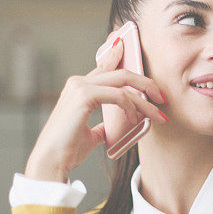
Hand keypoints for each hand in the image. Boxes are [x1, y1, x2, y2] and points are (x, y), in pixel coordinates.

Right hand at [24, 38, 166, 181]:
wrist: (52, 161)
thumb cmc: (68, 150)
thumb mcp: (89, 135)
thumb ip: (100, 127)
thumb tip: (110, 129)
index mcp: (79, 88)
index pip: (105, 67)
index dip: (120, 57)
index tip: (133, 52)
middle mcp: (79, 82)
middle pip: (120, 73)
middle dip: (145, 82)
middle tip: (161, 96)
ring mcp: (80, 87)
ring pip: (123, 82)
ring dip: (144, 99)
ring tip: (157, 114)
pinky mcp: (84, 96)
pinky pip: (118, 95)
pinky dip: (131, 106)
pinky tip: (135, 118)